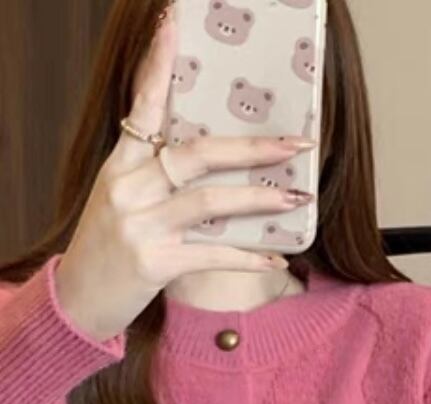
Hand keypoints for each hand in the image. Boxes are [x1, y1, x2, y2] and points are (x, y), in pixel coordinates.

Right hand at [54, 7, 315, 342]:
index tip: (173, 23)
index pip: (143, 104)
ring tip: (297, 198)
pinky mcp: (155, 262)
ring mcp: (142, 224)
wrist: (79, 297)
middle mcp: (129, 187)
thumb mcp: (122, 198)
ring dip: (260, 199)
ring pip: (210, 201)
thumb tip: (215, 158)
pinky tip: (277, 258)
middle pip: (198, 153)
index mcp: (120, 163)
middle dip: (253, 147)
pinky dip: (248, 256)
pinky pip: (213, 255)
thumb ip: (157, 175)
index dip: (159, 64)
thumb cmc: (109, 246)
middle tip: (298, 143)